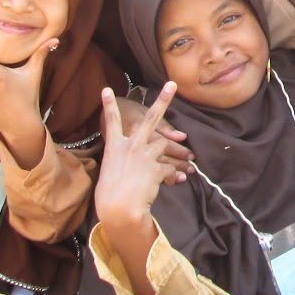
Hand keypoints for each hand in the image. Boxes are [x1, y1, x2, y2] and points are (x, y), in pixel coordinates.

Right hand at [94, 85, 191, 231]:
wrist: (119, 209)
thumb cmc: (110, 195)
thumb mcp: (112, 172)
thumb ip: (126, 160)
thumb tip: (139, 160)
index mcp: (114, 147)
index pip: (110, 122)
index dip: (108, 106)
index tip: (105, 90)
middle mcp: (130, 146)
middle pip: (150, 119)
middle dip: (162, 100)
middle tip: (171, 85)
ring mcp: (144, 155)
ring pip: (165, 146)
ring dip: (178, 155)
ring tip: (189, 163)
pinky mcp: (156, 167)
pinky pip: (169, 168)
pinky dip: (174, 175)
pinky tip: (178, 180)